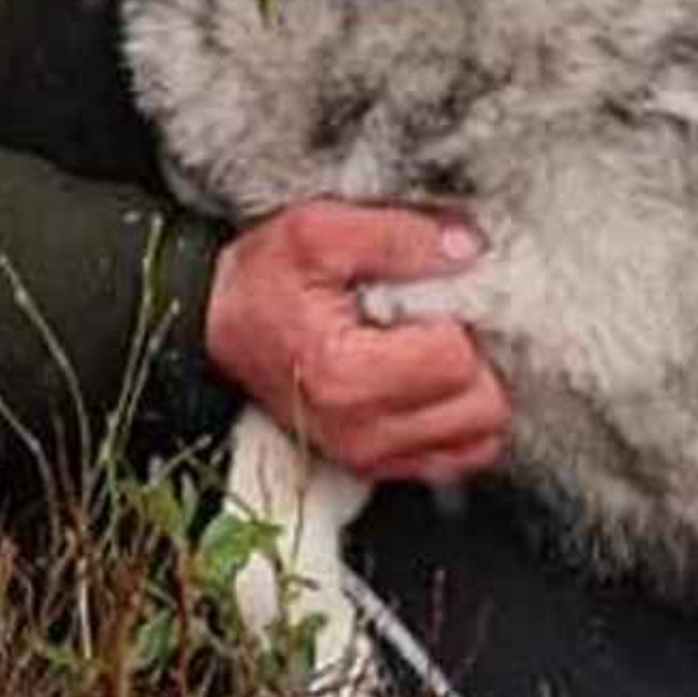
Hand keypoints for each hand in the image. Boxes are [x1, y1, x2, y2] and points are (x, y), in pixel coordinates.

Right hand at [206, 199, 511, 483]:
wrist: (216, 325)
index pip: (457, 357)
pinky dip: (462, 417)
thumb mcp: (316, 230)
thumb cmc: (264, 280)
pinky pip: (461, 456)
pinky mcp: (379, 466)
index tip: (437, 287)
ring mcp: (370, 457)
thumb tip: (465, 246)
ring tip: (438, 344)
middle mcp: (361, 431)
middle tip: (444, 316)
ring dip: (474, 388)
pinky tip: (435, 377)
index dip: (461, 312)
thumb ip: (393, 233)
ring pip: (481, 437)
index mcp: (344, 374)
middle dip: (476, 353)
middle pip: (481, 405)